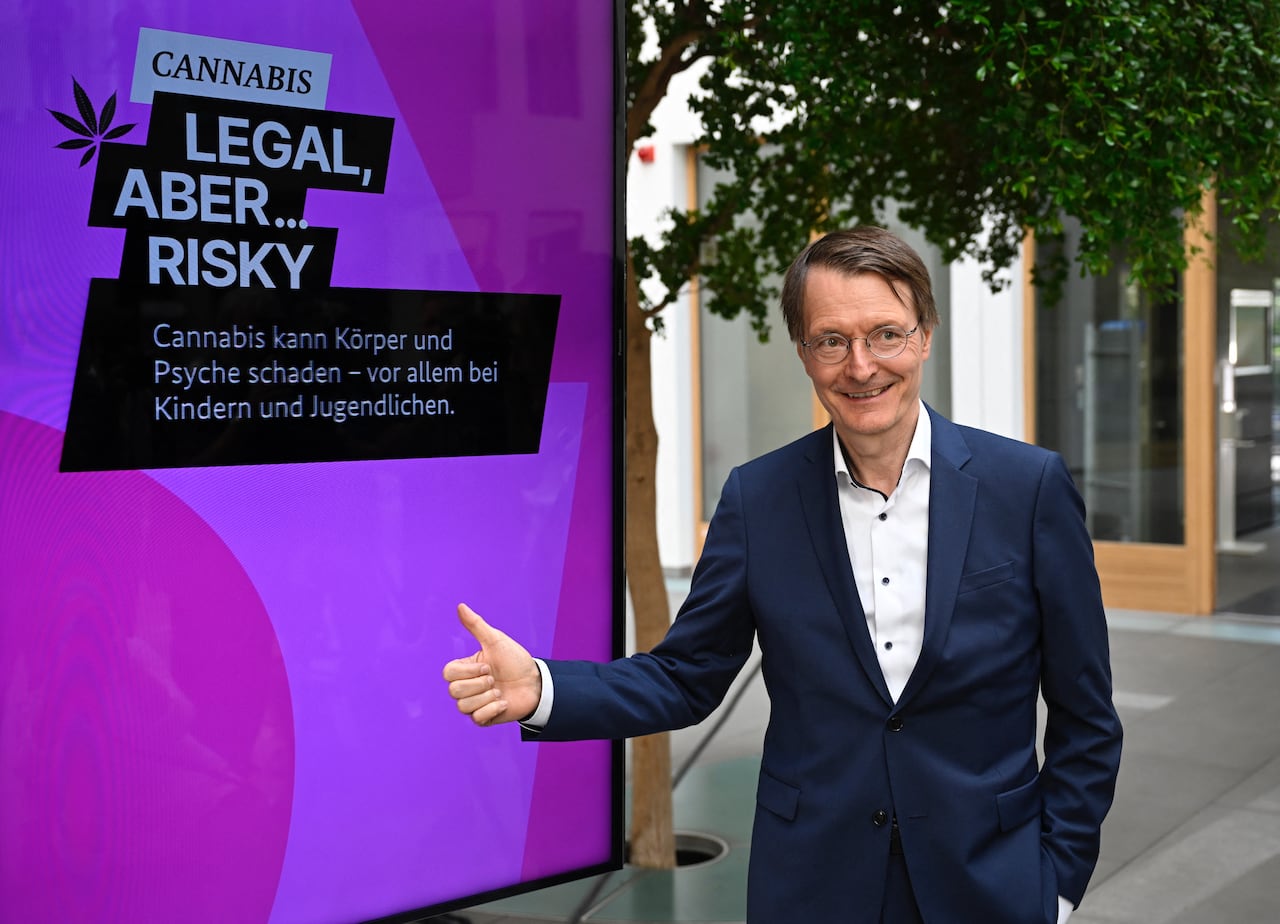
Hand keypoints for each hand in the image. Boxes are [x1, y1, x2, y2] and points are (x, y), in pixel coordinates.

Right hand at [442, 603, 541, 725]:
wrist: (535, 682)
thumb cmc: (514, 660)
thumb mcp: (495, 641)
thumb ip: (476, 625)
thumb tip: (460, 606)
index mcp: (465, 669)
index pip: (448, 673)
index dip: (467, 671)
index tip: (487, 666)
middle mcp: (466, 687)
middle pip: (454, 691)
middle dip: (479, 685)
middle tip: (494, 679)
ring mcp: (474, 704)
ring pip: (463, 706)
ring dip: (487, 697)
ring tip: (500, 690)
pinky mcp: (483, 718)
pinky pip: (477, 718)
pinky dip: (493, 709)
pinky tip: (504, 702)